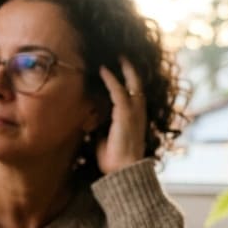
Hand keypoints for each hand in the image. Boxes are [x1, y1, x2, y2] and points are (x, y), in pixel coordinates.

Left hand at [95, 57, 146, 174]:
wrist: (123, 172)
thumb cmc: (114, 160)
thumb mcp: (105, 139)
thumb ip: (101, 127)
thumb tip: (89, 120)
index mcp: (136, 118)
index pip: (135, 94)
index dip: (129, 80)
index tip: (121, 69)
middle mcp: (138, 112)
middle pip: (138, 84)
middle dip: (131, 68)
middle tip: (122, 55)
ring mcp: (134, 113)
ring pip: (132, 83)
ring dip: (123, 68)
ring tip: (116, 56)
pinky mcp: (125, 115)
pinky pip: (118, 91)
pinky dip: (111, 79)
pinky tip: (103, 70)